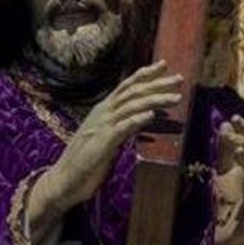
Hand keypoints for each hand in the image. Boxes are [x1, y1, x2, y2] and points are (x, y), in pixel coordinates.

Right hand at [27, 62, 182, 242]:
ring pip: (131, 106)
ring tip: (174, 97)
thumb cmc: (86, 161)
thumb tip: (144, 117)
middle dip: (157, 83)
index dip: (145, 74)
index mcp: (103, 110)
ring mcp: (102, 126)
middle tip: (180, 78)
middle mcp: (102, 113)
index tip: (164, 64)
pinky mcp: (102, 143)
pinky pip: (122, 127)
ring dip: (155, 100)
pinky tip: (151, 115)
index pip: (126, 86)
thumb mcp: (107, 138)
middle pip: (133, 92)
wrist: (63, 180)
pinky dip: (137, 119)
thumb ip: (123, 125)